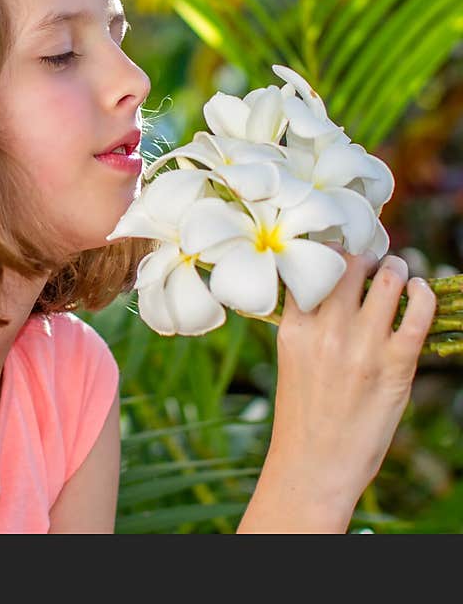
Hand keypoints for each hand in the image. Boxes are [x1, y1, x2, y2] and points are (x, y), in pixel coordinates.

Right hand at [239, 248, 435, 531]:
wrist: (315, 463)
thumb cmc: (302, 412)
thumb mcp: (290, 358)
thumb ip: (305, 323)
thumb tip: (327, 289)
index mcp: (294, 328)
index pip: (313, 269)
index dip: (331, 251)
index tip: (341, 249)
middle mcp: (326, 331)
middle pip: (350, 265)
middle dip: (366, 256)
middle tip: (373, 260)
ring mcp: (363, 347)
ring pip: (387, 280)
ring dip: (397, 269)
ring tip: (398, 272)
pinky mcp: (396, 366)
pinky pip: (418, 313)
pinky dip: (423, 294)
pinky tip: (419, 292)